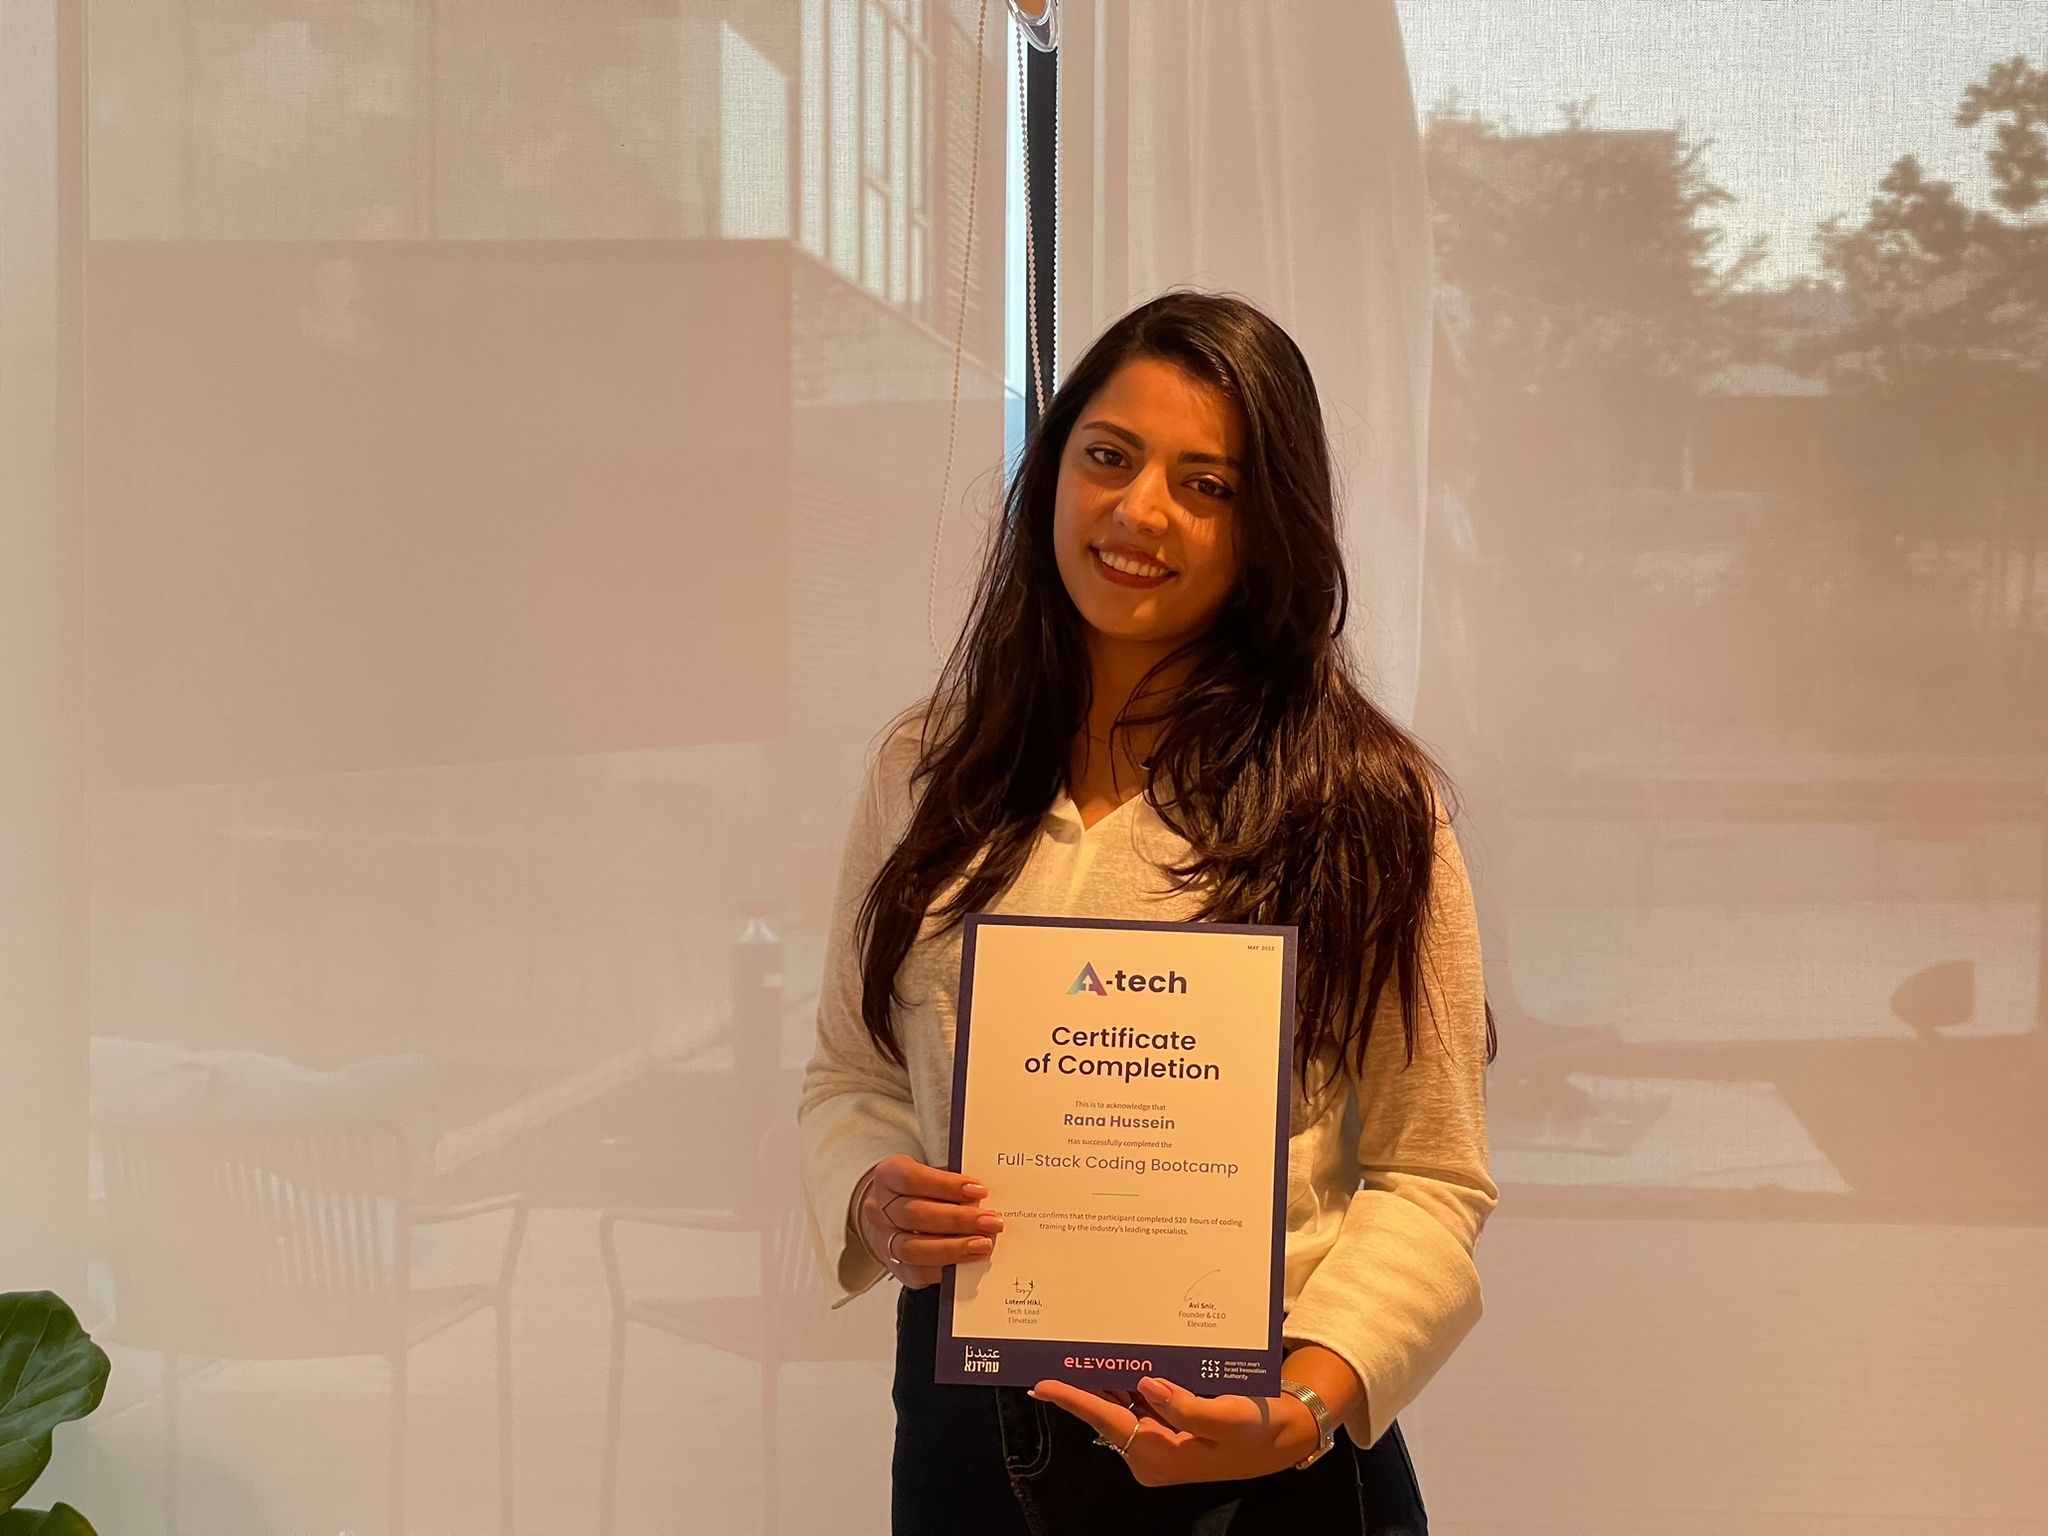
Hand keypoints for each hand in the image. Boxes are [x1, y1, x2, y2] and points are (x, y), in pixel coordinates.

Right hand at [852, 1154, 1002, 1288]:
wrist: (889, 1215)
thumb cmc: (917, 1191)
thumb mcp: (928, 1174)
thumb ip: (951, 1183)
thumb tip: (982, 1198)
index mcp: (888, 1176)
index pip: (911, 1178)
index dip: (946, 1185)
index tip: (979, 1191)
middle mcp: (879, 1209)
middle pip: (915, 1215)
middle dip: (958, 1219)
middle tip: (990, 1221)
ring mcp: (884, 1240)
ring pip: (913, 1248)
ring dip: (953, 1248)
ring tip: (983, 1244)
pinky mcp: (895, 1267)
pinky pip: (918, 1272)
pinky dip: (946, 1268)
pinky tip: (968, 1262)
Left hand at [1028, 1374, 1318, 1485]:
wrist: (1283, 1437)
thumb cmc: (1258, 1429)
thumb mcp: (1231, 1418)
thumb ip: (1188, 1407)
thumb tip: (1147, 1386)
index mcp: (1162, 1455)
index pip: (1108, 1422)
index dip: (1074, 1399)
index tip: (1041, 1384)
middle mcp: (1152, 1454)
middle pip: (1106, 1414)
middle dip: (1081, 1386)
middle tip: (1054, 1353)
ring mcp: (1157, 1445)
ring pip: (1118, 1409)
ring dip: (1100, 1382)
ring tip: (1073, 1351)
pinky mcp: (1166, 1432)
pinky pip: (1135, 1406)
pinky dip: (1122, 1385)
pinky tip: (1112, 1361)